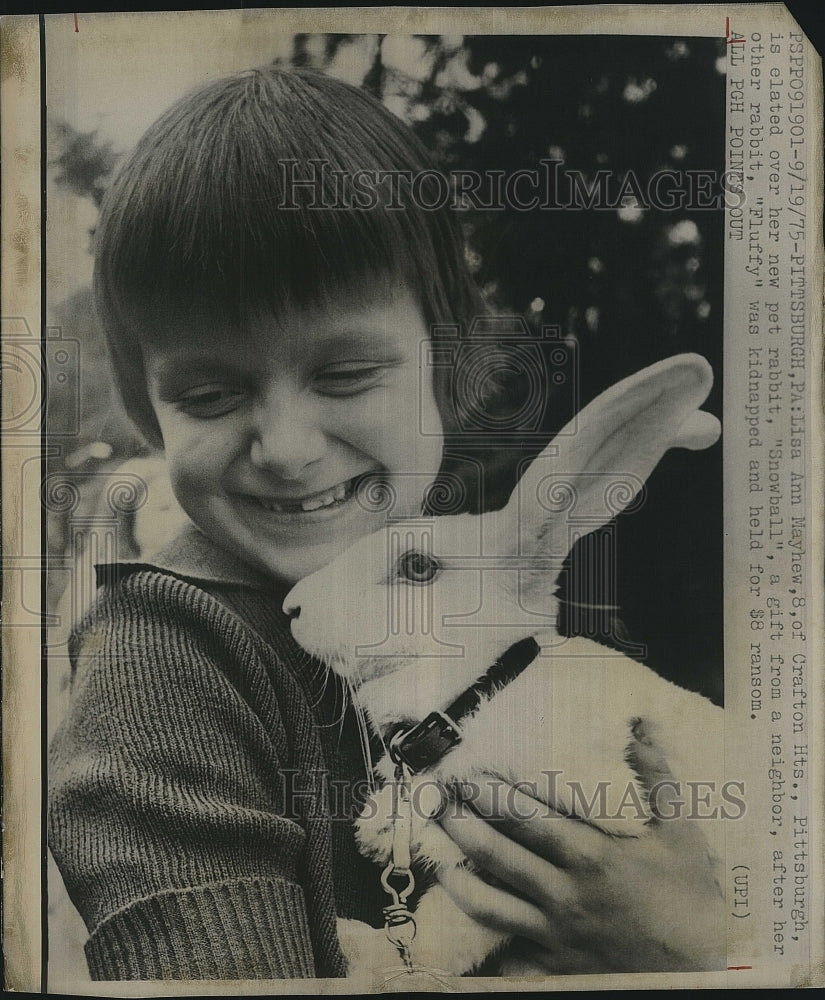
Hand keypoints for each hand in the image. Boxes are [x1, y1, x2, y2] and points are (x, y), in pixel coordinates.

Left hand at [436, 736, 725, 973]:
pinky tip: (464, 911)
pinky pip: (502, 947)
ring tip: (438, 848)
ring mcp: (553, 933)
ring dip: (454, 872)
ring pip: (486, 902)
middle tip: (438, 797)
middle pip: (495, 853)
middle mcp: (563, 894)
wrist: (699, 975)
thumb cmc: (691, 902)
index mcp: (590, 857)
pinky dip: (479, 933)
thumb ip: (657, 777)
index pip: (525, 818)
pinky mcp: (551, 963)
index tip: (469, 771)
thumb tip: (641, 727)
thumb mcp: (683, 833)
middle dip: (460, 821)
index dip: (490, 792)